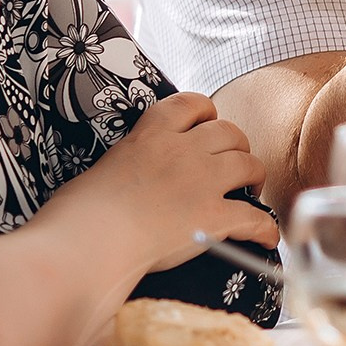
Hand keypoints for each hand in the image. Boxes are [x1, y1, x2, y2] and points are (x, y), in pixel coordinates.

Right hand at [43, 91, 280, 273]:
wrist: (87, 242)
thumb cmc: (80, 212)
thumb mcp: (105, 168)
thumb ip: (130, 164)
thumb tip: (132, 181)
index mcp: (151, 133)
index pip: (191, 103)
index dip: (207, 114)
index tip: (208, 126)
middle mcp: (183, 149)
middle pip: (229, 133)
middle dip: (236, 148)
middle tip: (232, 167)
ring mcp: (201, 181)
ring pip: (249, 164)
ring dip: (254, 177)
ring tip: (250, 191)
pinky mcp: (213, 216)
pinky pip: (254, 217)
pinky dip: (264, 228)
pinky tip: (265, 237)